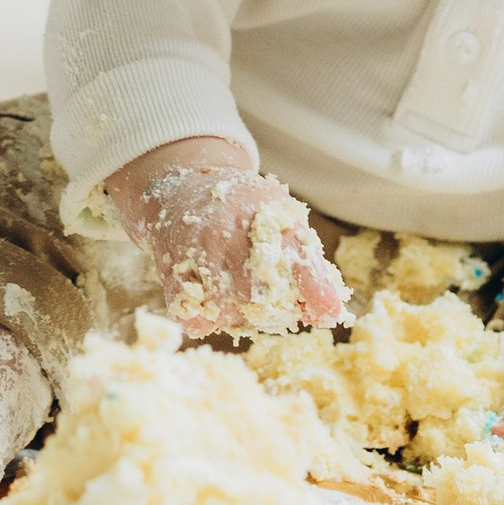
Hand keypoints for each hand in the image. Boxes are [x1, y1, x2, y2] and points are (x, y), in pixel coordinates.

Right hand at [103, 136, 344, 336]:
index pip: (299, 259)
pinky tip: (212, 301)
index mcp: (267, 214)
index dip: (317, 292)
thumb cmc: (242, 209)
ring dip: (236, 315)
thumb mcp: (281, 217)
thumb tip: (331, 313)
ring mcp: (199, 248)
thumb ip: (308, 263)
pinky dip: (206, 319)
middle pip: (260, 299)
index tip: (329, 315)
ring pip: (226, 311)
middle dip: (271, 312)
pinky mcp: (172, 267)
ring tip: (237, 296)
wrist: (182, 185)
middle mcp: (232, 229)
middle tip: (269, 304)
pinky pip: (192, 316)